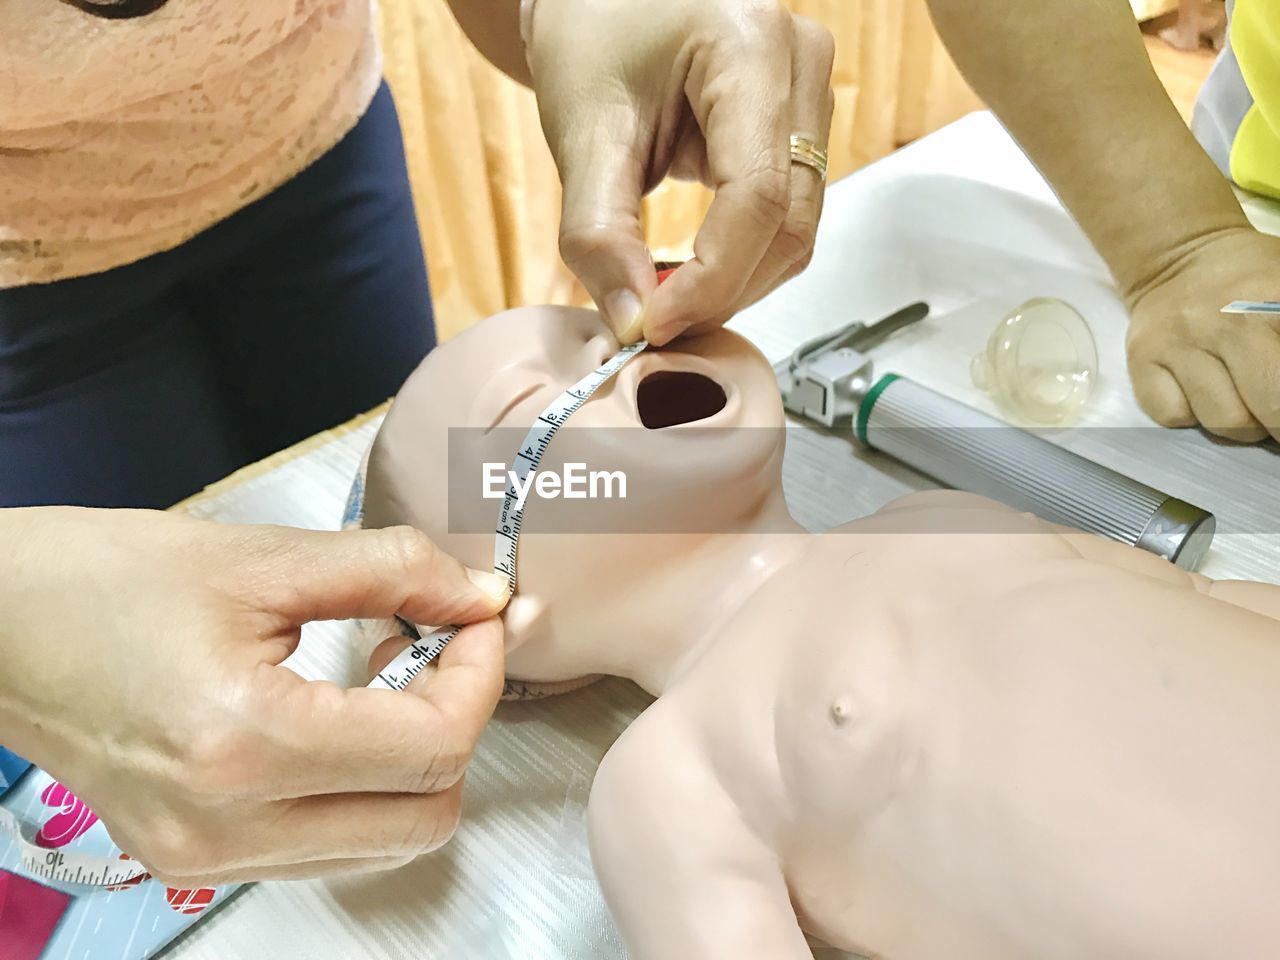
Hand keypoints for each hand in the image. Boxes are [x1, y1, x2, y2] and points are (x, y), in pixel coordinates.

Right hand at [0, 507, 508, 885]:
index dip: (481, 671)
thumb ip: (395, 572)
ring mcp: (208, 859)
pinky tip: (340, 719)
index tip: (476, 616)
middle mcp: (227, 827)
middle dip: (456, 721)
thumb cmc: (106, 579)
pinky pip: (330, 848)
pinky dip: (364, 788)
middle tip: (432, 645)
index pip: (433, 745)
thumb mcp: (265, 557)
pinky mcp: (195, 863)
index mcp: (244, 743)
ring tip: (378, 676)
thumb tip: (484, 596)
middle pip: (427, 813)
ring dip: (414, 760)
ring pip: (387, 841)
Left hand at [527, 0, 834, 344]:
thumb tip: (632, 320)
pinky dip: (739, 257)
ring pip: (796, 228)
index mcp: (751, 46)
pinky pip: (786, 213)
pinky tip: (688, 272)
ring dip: (734, 281)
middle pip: (789, 222)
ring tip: (665, 300)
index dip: (711, 279)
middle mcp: (802, 63)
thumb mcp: (582, 128)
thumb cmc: (591, 28)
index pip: (758, 197)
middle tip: (655, 326)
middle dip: (723, 290)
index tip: (654, 324)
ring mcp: (811, 92)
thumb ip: (599, 231)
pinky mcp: (800, 122)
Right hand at [1125, 227, 1279, 441]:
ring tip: (1247, 404)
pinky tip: (1203, 394)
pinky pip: (1174, 417)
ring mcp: (1177, 345)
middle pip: (1270, 409)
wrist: (1177, 255)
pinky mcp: (1142, 362)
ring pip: (1223, 421)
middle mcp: (1222, 324)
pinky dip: (1193, 416)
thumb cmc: (1252, 278)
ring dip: (1243, 424)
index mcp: (1271, 302)